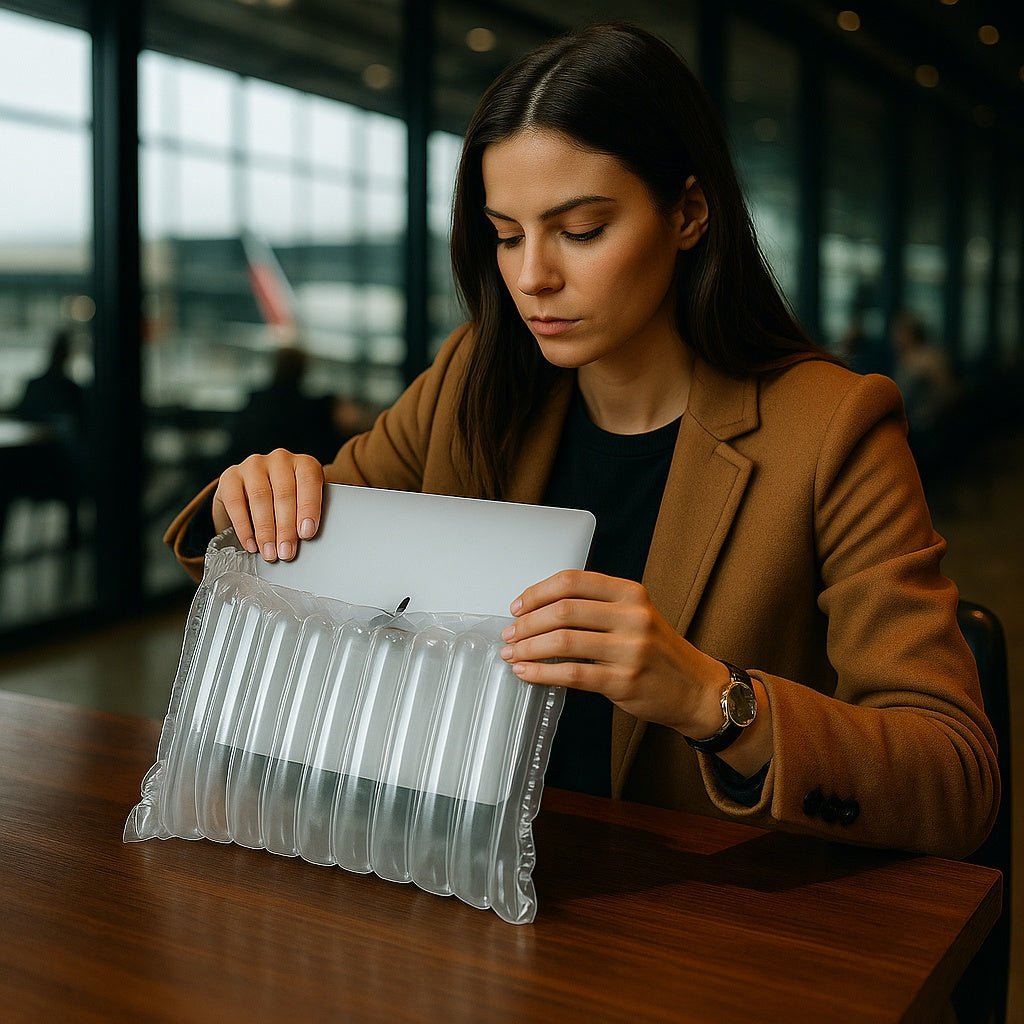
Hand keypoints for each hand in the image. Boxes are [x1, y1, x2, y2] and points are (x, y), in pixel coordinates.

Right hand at [212, 449, 324, 561]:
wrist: (252, 493)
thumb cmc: (287, 501)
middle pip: (284, 493)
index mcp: (304, 464)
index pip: (309, 481)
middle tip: (287, 552)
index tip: (306, 533)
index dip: (309, 508)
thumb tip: (308, 539)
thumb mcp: (302, 505)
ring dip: (265, 531)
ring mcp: (254, 465)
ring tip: (270, 553)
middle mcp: (280, 459)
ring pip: (260, 498)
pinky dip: (244, 527)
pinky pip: (236, 503)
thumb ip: (308, 516)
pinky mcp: (230, 476)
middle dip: (286, 528)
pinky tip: (250, 544)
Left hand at [499, 570, 727, 735]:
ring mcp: (629, 649)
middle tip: (509, 634)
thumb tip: (539, 609)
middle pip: (563, 610)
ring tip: (513, 654)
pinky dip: (541, 673)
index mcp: (630, 593)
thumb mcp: (635, 615)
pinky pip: (571, 674)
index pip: (572, 581)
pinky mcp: (623, 681)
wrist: (695, 688)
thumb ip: (597, 606)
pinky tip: (527, 673)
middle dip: (527, 623)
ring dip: (529, 648)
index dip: (537, 592)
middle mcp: (632, 616)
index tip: (517, 606)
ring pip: (563, 642)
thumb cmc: (657, 651)